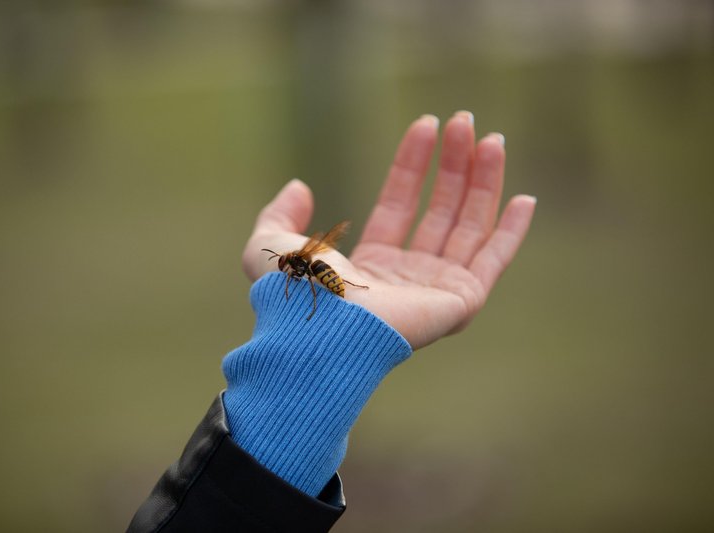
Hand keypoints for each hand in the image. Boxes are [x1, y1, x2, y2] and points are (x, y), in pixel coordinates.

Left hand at [242, 112, 535, 349]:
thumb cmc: (294, 292)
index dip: (413, 164)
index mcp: (370, 266)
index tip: (426, 123)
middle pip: (440, 210)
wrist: (322, 326)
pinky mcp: (460, 301)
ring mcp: (436, 290)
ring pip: (468, 226)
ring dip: (483, 182)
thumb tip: (300, 186)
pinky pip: (493, 261)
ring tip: (492, 138)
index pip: (399, 204)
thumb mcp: (269, 244)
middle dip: (453, 164)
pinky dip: (511, 232)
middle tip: (464, 120)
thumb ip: (279, 214)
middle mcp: (406, 277)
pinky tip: (524, 198)